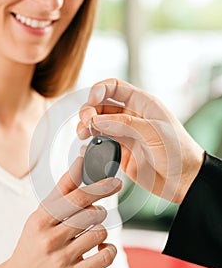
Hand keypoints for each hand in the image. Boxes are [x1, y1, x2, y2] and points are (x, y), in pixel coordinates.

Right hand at [5, 156, 120, 267]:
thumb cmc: (35, 241)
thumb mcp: (41, 214)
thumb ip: (63, 189)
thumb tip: (81, 161)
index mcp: (41, 219)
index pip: (76, 197)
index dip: (99, 187)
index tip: (115, 182)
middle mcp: (49, 239)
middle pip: (91, 214)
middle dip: (98, 211)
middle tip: (93, 215)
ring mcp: (61, 260)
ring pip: (100, 232)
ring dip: (101, 230)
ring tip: (89, 234)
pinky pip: (105, 257)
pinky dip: (109, 249)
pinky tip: (101, 248)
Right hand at [78, 78, 203, 203]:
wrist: (184, 180)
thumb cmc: (178, 151)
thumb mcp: (155, 132)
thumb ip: (125, 124)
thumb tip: (97, 121)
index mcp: (142, 104)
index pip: (115, 88)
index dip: (99, 90)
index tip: (91, 101)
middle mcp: (132, 117)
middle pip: (102, 106)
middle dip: (90, 110)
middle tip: (86, 123)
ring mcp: (125, 134)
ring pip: (99, 125)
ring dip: (87, 127)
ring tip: (83, 134)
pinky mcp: (122, 152)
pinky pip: (102, 144)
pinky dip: (91, 144)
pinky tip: (87, 147)